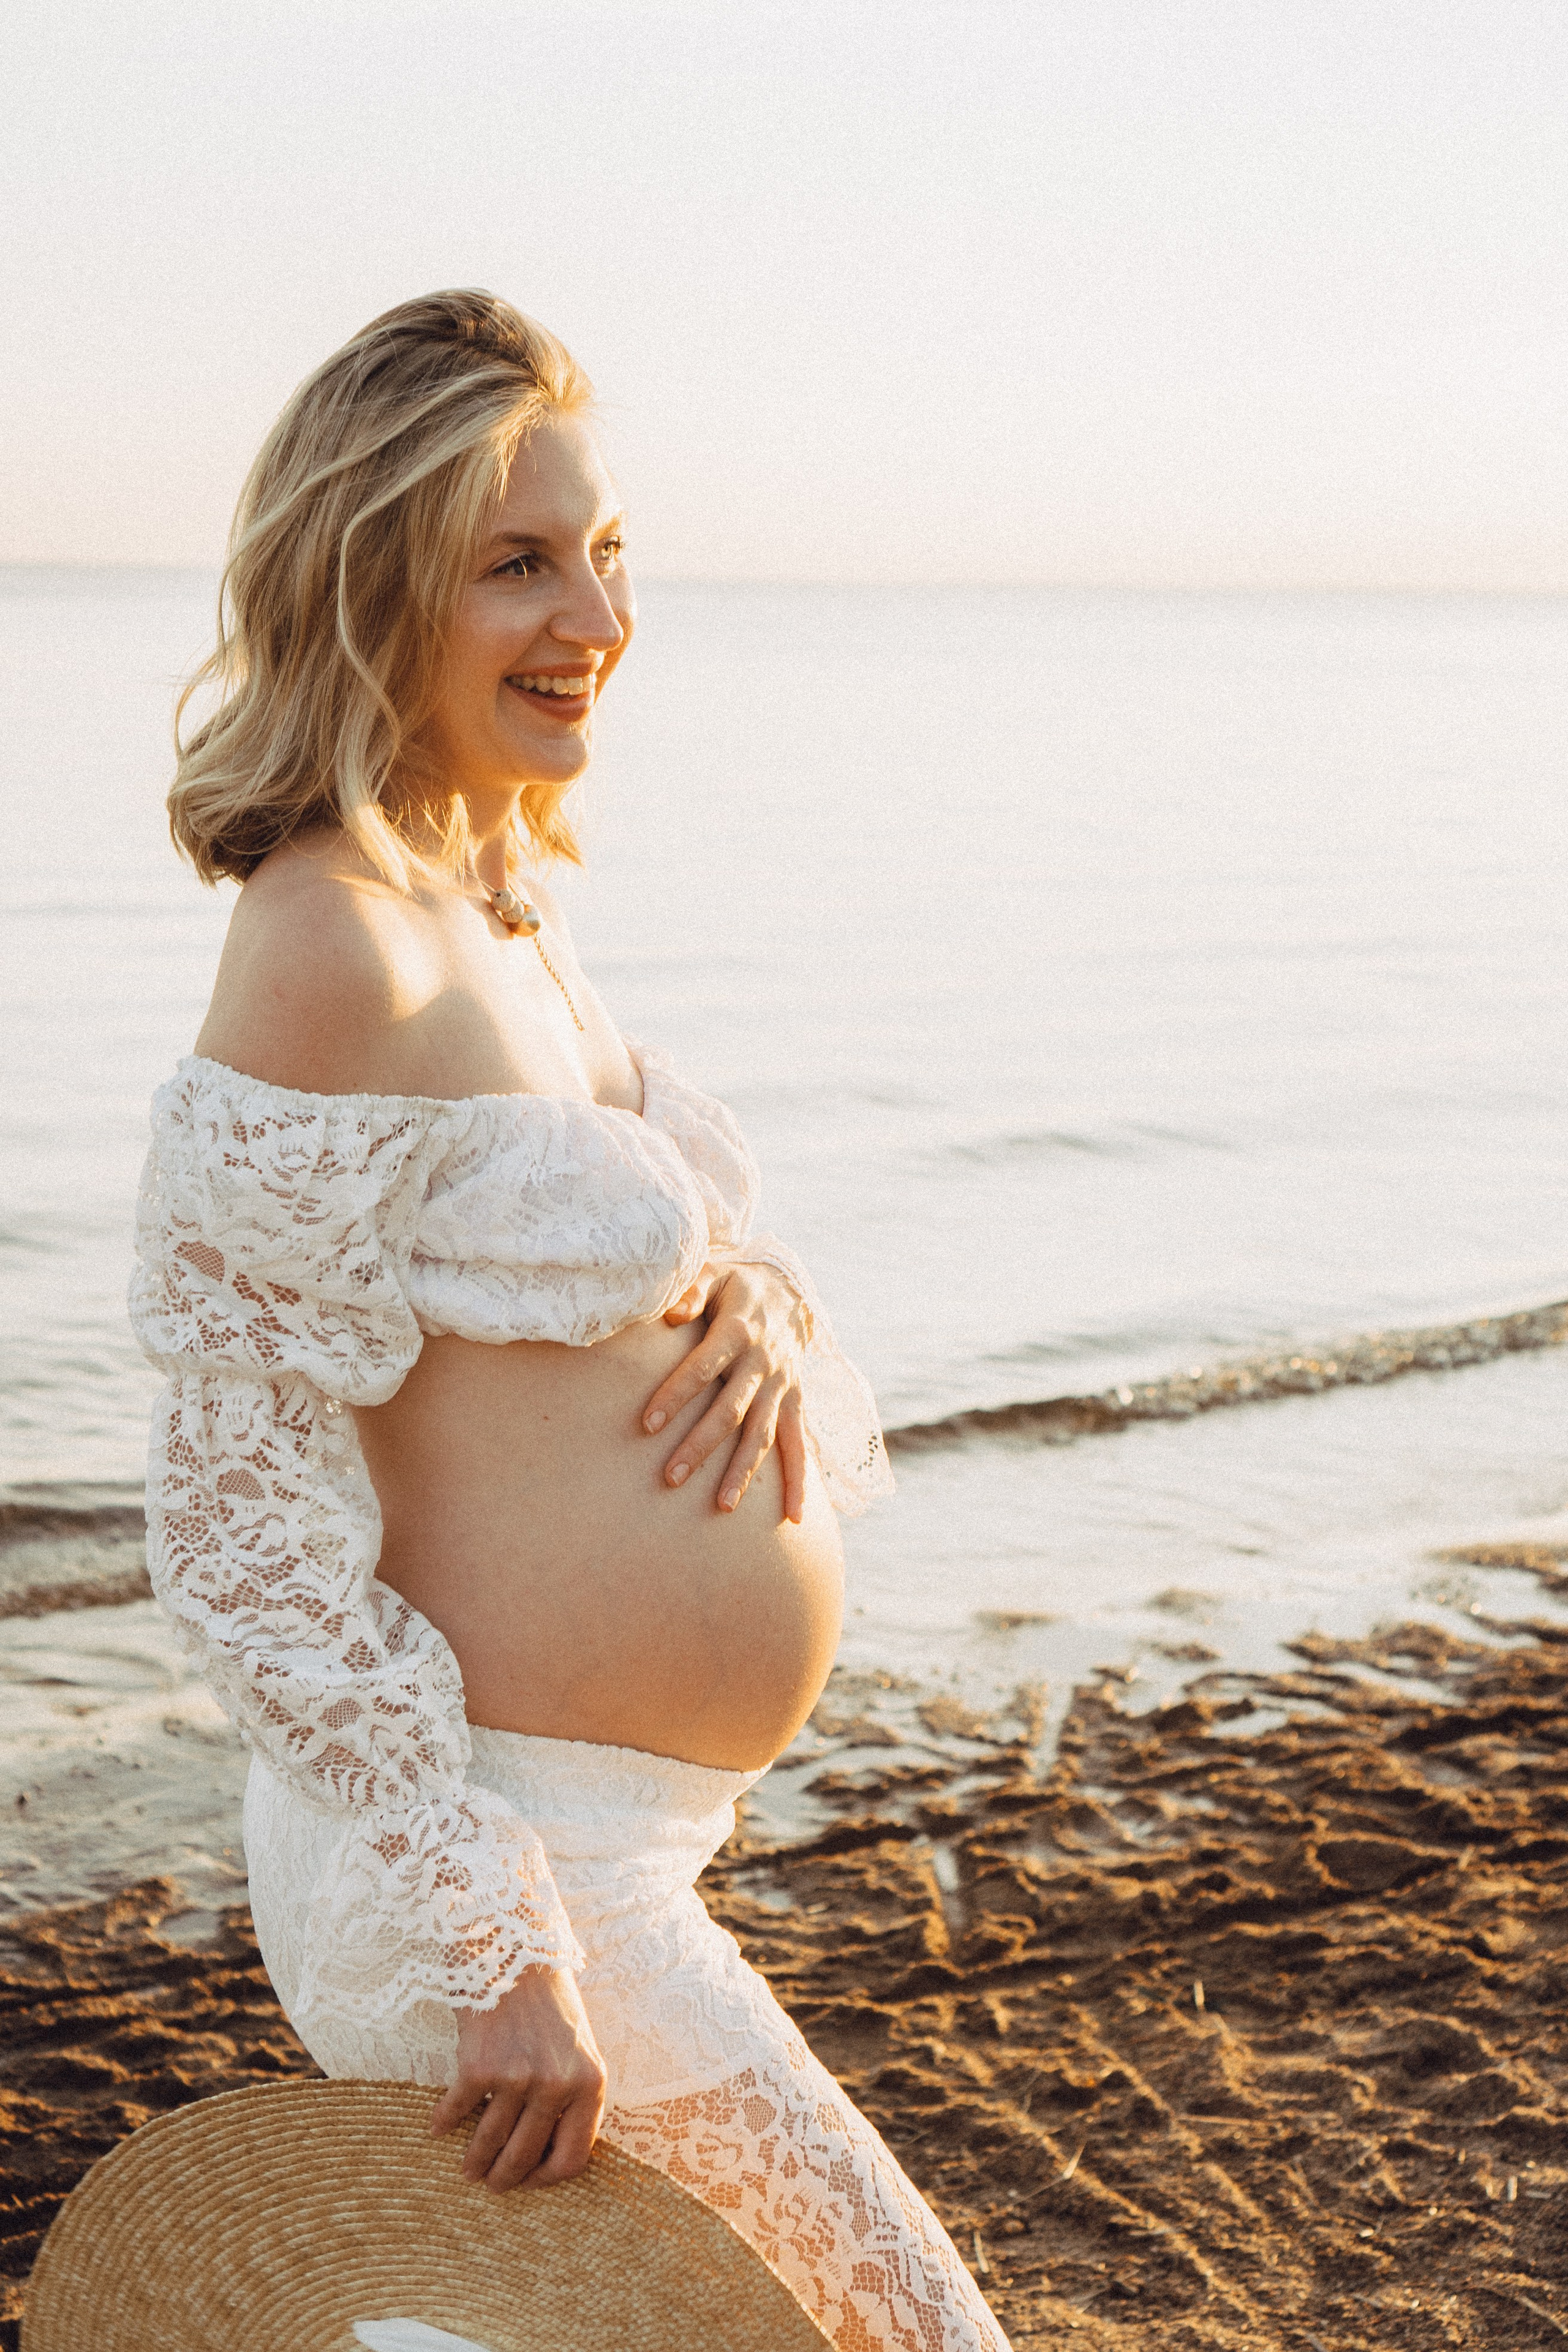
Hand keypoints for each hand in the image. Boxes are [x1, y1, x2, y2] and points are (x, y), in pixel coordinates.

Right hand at [431, 1964, 605, 2192]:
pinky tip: (437, 2127)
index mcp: (590, 2083)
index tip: (530, 2180)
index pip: (574, 2157)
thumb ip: (571, 2095)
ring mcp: (517, 2078)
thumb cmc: (549, 2001)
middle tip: (492, 2184)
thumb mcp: (578, 2049)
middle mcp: (557, 2085)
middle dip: (505, 2179)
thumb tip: (547, 2151)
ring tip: (467, 2169)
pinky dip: (444, 2122)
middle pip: (526, 2157)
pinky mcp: (479, 2067)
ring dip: (474, 2162)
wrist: (516, 1948)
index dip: (548, 2178)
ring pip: (490, 2143)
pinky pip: (457, 2111)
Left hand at [643, 1262, 809, 1522]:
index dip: (676, 1394)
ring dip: (743, 1471)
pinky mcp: (796, 1401)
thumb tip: (670, 1313)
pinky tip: (794, 1518)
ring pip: (763, 1433)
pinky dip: (800, 1481)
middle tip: (671, 1478)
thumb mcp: (714, 1271)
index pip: (703, 1367)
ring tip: (722, 1507)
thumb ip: (692, 1290)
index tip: (647, 1423)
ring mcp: (783, 1386)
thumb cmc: (736, 1285)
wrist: (790, 1290)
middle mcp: (763, 1363)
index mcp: (738, 1331)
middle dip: (701, 1445)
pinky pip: (800, 1444)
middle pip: (731, 1410)